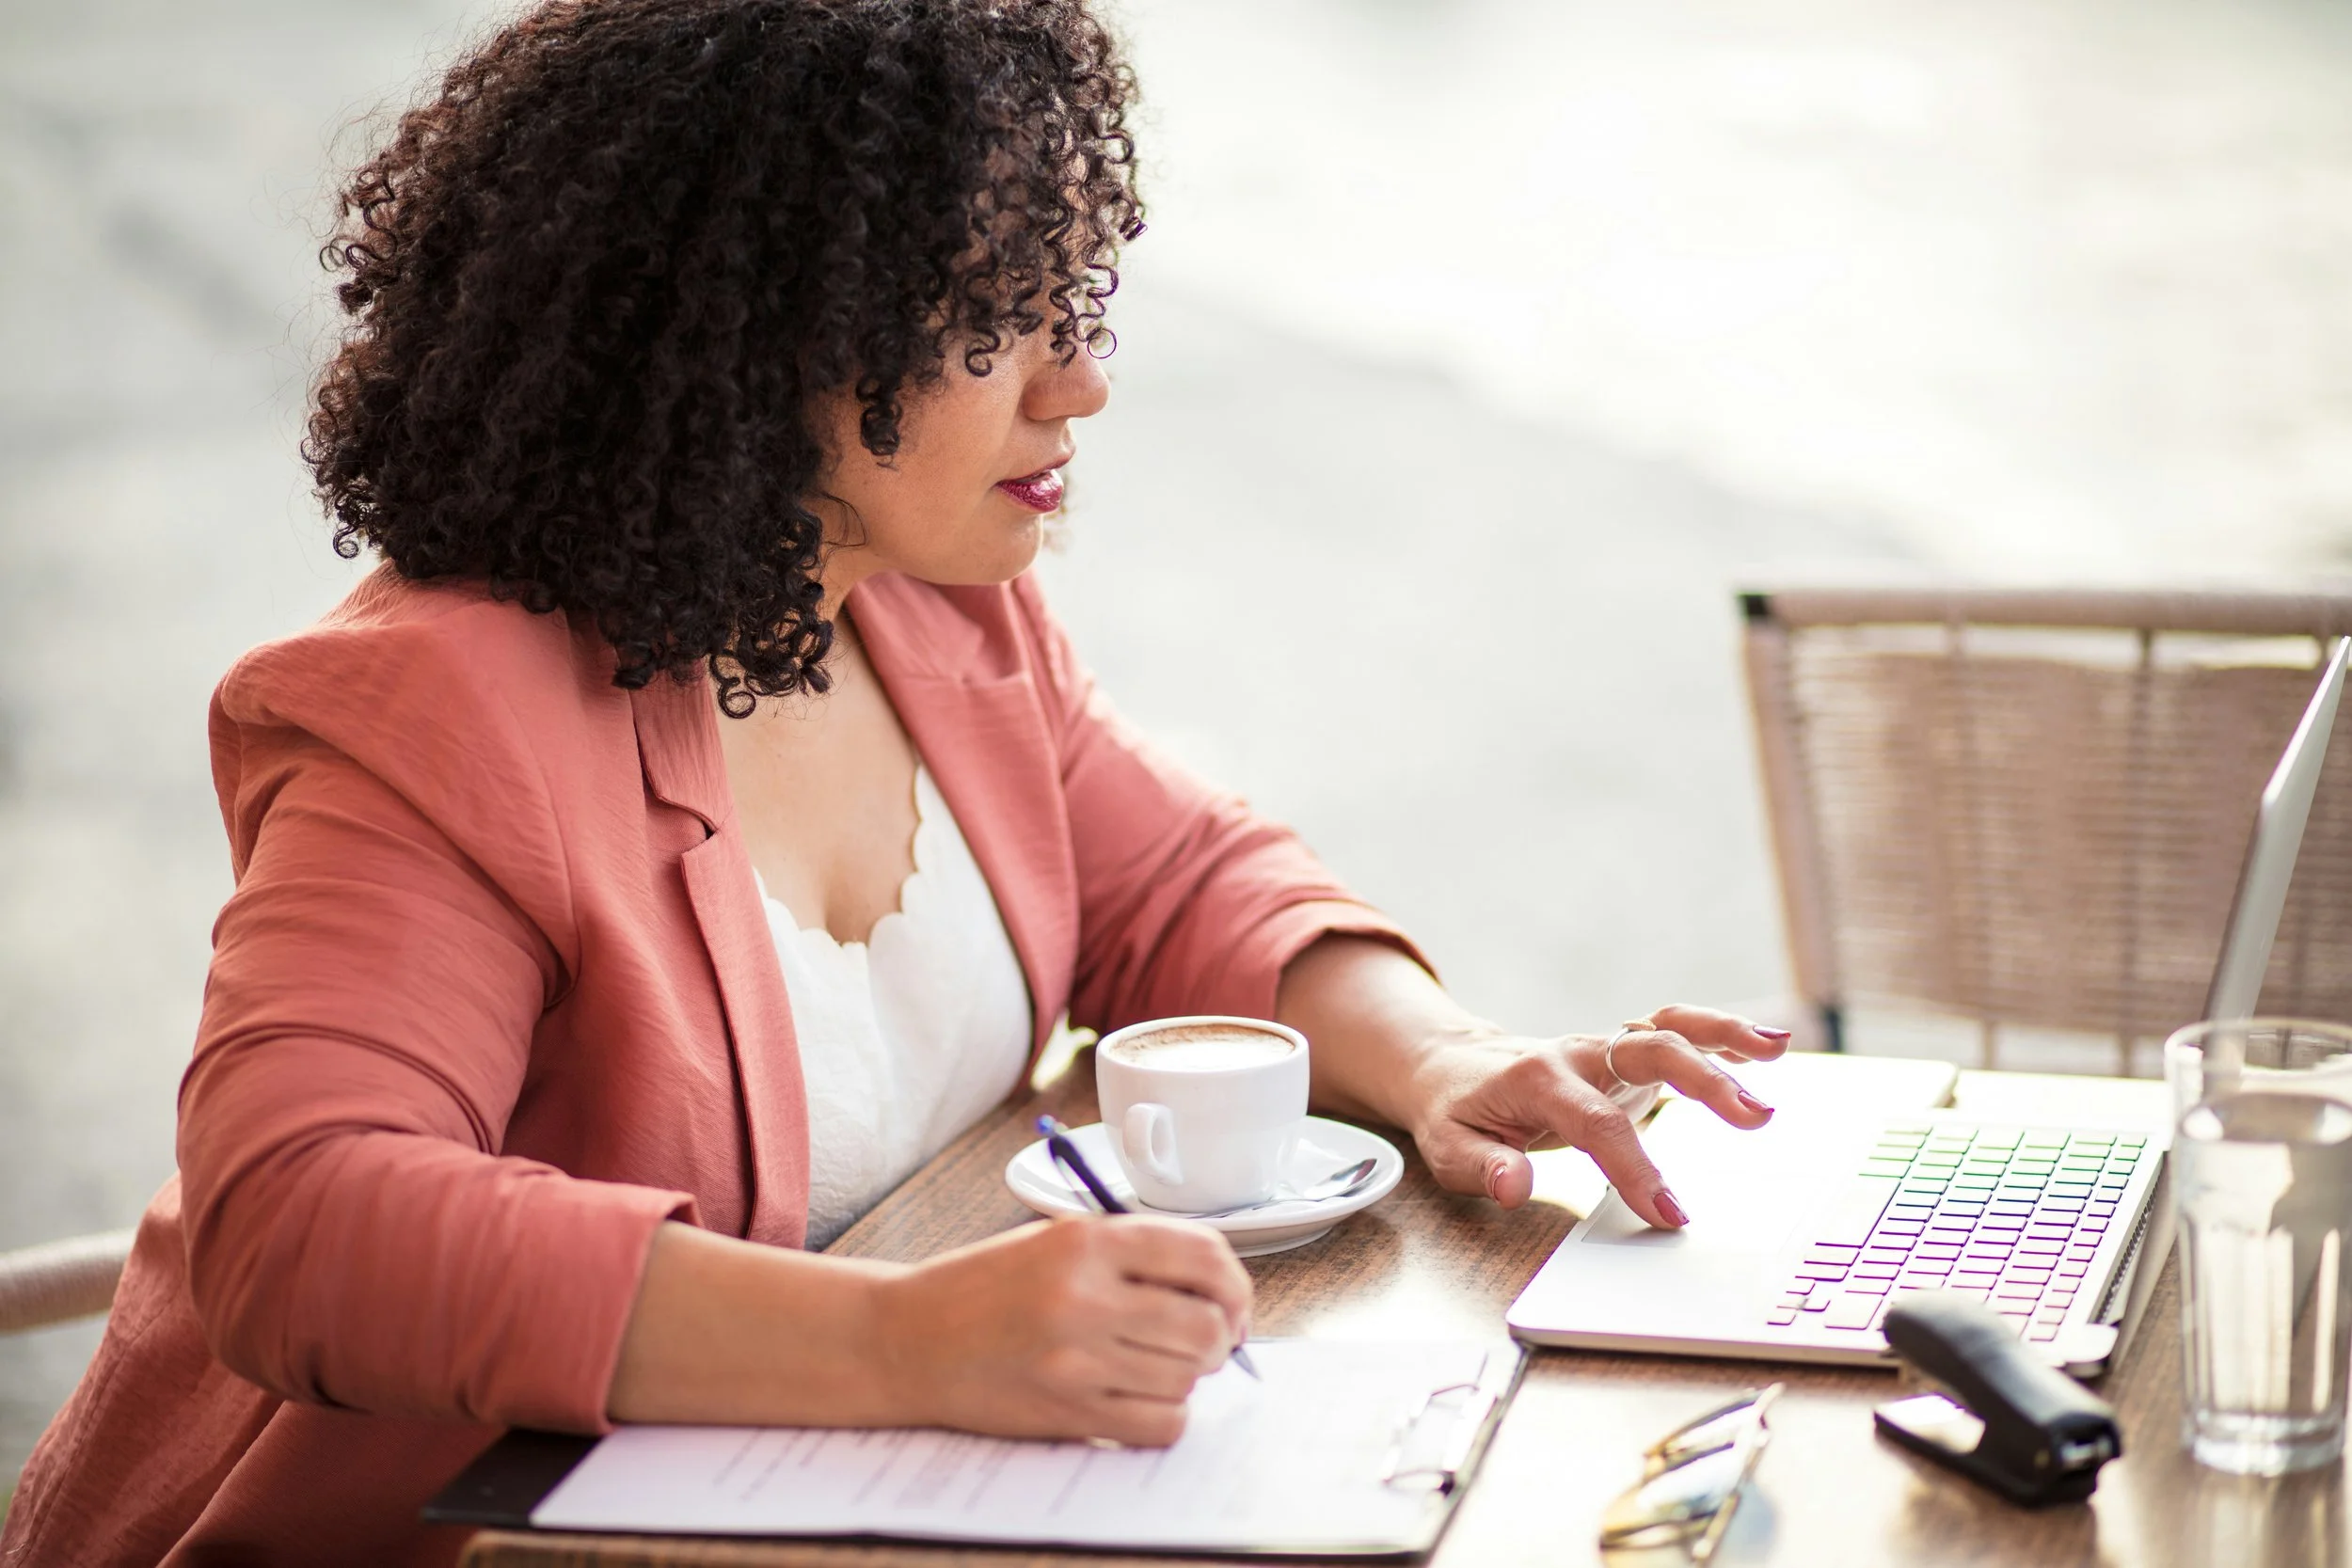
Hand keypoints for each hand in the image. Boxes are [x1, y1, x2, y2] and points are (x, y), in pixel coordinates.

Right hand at [871, 1214, 1251, 1445]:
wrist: (905, 1338)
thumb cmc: (981, 1288)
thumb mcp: (1055, 1242)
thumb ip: (1131, 1255)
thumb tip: (1216, 1291)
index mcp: (1087, 1241)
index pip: (1203, 1254)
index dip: (1235, 1284)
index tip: (1233, 1303)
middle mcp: (1085, 1296)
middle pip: (1206, 1324)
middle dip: (1219, 1338)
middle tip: (1199, 1342)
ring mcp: (1076, 1359)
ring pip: (1188, 1377)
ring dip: (1187, 1376)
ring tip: (1154, 1366)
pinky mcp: (1068, 1412)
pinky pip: (1160, 1424)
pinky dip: (1165, 1417)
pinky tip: (1139, 1399)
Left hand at [1404, 1005, 1790, 1229]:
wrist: (1451, 1066)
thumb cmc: (1456, 1112)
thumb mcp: (1450, 1149)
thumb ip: (1485, 1169)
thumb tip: (1514, 1187)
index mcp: (1539, 1080)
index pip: (1596, 1124)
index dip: (1634, 1168)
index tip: (1668, 1213)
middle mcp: (1579, 1055)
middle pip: (1647, 1052)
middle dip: (1702, 1080)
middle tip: (1754, 1116)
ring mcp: (1605, 1049)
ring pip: (1668, 1028)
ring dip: (1723, 1036)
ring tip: (1776, 1049)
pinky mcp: (1625, 1054)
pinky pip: (1676, 1032)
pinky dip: (1721, 1032)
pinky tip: (1768, 1042)